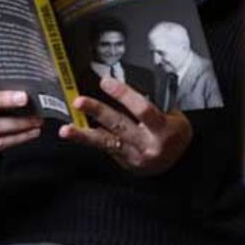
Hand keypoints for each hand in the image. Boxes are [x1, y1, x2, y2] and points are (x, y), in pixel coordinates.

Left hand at [59, 76, 191, 174]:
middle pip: (119, 125)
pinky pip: (104, 148)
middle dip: (97, 111)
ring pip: (106, 142)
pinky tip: (74, 133)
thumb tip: (123, 86)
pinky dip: (88, 139)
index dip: (124, 95)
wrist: (179, 162)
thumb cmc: (174, 133)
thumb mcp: (173, 116)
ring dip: (83, 134)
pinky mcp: (124, 162)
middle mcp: (147, 144)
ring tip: (66, 129)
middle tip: (79, 101)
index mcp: (163, 130)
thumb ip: (150, 103)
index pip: (142, 110)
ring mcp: (134, 155)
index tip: (106, 82)